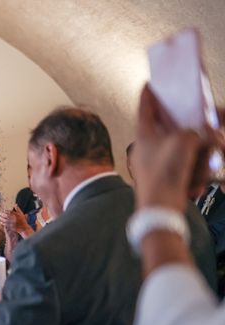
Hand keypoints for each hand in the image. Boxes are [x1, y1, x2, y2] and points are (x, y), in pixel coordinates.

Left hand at [0, 205, 32, 238]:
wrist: (24, 228)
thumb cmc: (22, 220)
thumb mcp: (21, 214)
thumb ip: (18, 209)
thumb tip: (15, 204)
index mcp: (16, 215)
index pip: (9, 212)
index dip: (5, 211)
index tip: (3, 210)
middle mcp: (14, 218)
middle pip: (6, 215)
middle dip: (2, 214)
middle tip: (0, 213)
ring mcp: (12, 223)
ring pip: (5, 220)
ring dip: (1, 218)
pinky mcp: (11, 227)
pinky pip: (6, 224)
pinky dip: (2, 223)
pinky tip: (0, 222)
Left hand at [132, 84, 217, 209]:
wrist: (160, 210)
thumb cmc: (165, 173)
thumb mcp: (184, 142)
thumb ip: (193, 131)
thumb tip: (197, 137)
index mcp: (144, 134)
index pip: (145, 107)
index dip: (149, 94)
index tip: (150, 83)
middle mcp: (147, 147)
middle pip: (172, 131)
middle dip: (194, 136)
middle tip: (210, 131)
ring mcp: (155, 163)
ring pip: (183, 152)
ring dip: (196, 161)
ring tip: (197, 174)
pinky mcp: (164, 177)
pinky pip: (184, 169)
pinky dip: (192, 175)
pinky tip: (192, 186)